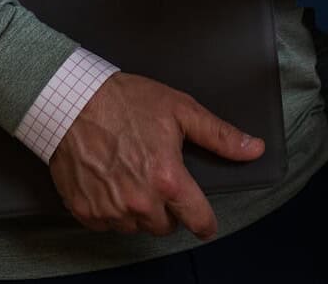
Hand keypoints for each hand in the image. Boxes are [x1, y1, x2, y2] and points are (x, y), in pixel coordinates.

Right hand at [49, 72, 263, 237]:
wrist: (73, 101)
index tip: (206, 223)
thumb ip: (219, 135)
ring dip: (139, 210)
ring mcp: (111, 210)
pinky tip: (111, 182)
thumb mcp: (180, 109)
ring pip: (136, 226)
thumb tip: (253, 148)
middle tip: (159, 179)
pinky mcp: (85, 212)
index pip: (197, 218)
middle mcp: (140, 201)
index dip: (205, 221)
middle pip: (165, 226)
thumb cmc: (125, 101)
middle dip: (167, 208)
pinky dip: (112, 210)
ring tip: (132, 176)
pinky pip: (108, 224)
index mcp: (167, 179)